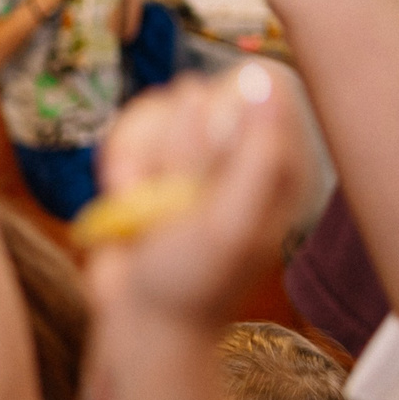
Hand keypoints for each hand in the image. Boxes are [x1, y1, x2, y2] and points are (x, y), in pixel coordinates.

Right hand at [86, 62, 308, 322]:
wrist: (141, 317)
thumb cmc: (193, 282)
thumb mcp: (232, 226)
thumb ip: (256, 155)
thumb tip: (261, 82)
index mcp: (279, 159)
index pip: (259, 87)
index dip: (219, 118)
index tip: (205, 169)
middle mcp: (240, 146)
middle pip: (199, 95)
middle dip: (171, 153)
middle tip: (173, 202)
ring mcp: (194, 148)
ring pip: (158, 107)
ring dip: (139, 162)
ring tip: (143, 205)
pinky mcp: (152, 153)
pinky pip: (129, 124)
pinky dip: (118, 162)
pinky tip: (126, 197)